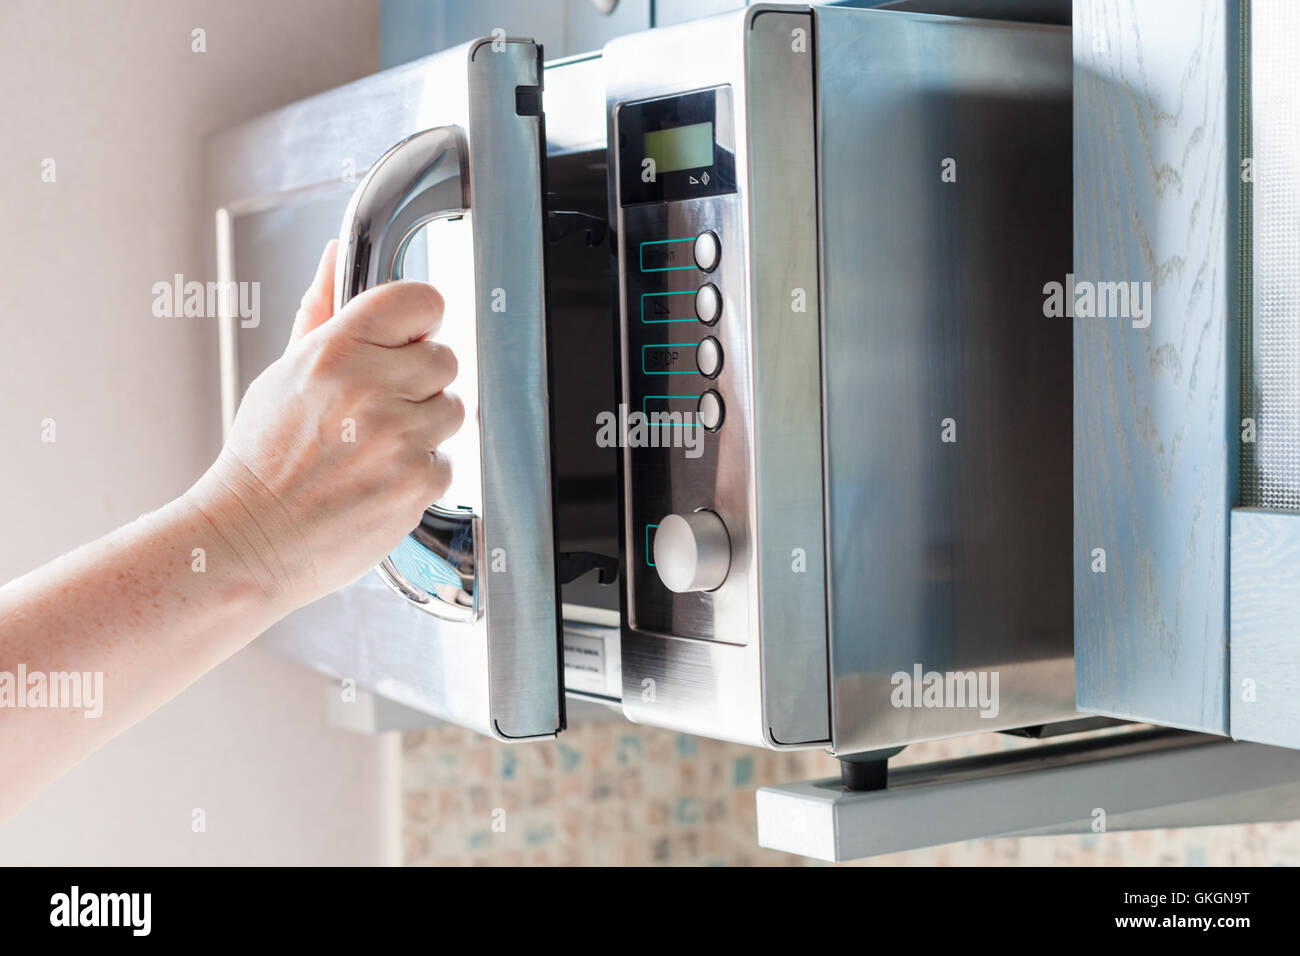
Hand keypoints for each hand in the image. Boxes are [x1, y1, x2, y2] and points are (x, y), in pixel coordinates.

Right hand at [186, 241, 464, 608]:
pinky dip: (421, 473)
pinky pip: (449, 461)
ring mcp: (398, 436)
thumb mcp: (283, 372)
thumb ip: (321, 311)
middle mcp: (370, 387)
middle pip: (445, 358)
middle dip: (419, 382)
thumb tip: (334, 253)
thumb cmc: (263, 459)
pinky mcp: (417, 481)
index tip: (410, 338)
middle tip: (378, 410)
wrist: (250, 539)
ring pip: (452, 409)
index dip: (420, 320)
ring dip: (424, 428)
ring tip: (375, 448)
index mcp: (336, 350)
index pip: (421, 300)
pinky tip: (379, 480)